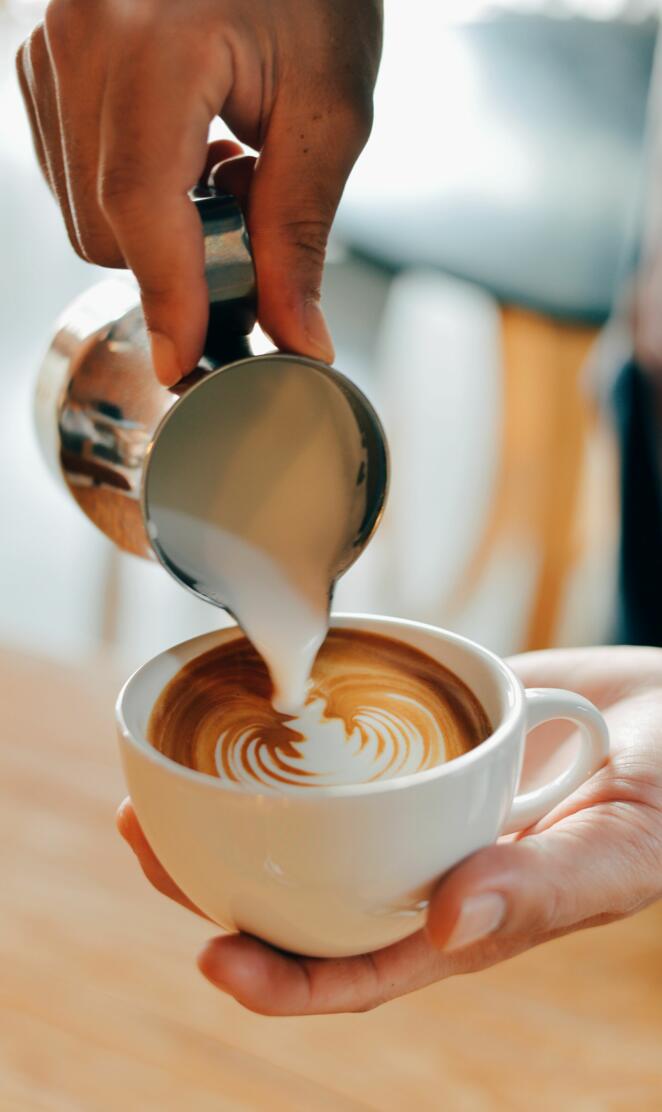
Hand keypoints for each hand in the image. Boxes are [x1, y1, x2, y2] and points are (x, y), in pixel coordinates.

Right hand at [16, 0, 381, 383]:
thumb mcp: (328, 112)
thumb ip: (301, 234)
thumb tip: (295, 335)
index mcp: (152, 35)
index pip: (141, 201)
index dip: (168, 294)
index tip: (187, 361)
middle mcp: (80, 33)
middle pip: (104, 225)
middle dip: (177, 259)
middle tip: (246, 212)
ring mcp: (50, 46)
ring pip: (82, 212)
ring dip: (155, 228)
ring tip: (219, 163)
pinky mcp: (45, 63)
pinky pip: (72, 178)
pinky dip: (131, 195)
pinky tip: (182, 148)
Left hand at [117, 646, 661, 1014]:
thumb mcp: (614, 850)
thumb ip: (540, 892)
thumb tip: (442, 927)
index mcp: (461, 917)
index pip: (356, 967)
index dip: (282, 980)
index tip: (212, 959)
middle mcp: (422, 863)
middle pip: (303, 893)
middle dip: (216, 884)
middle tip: (140, 835)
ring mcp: (415, 799)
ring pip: (308, 820)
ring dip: (230, 808)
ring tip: (155, 783)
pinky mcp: (419, 733)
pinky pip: (342, 740)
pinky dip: (288, 733)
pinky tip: (238, 706)